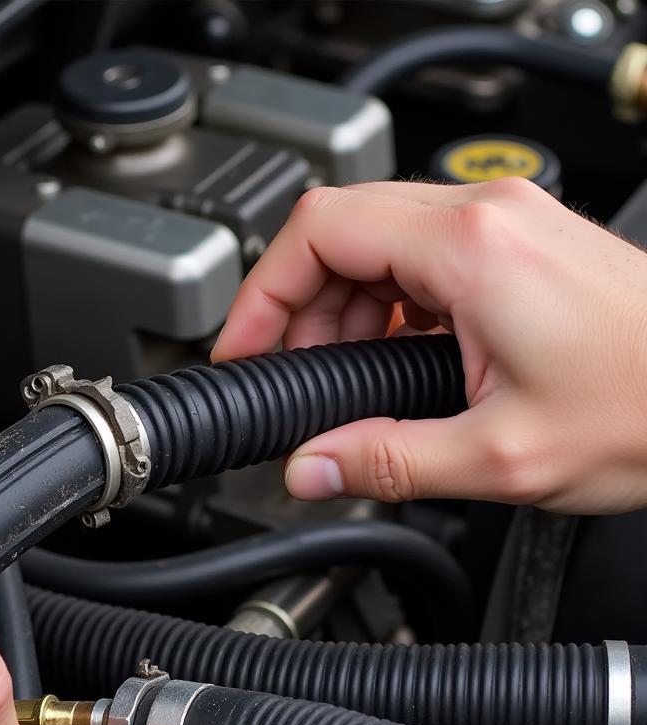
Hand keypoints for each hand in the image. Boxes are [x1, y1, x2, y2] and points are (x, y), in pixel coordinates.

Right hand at [213, 178, 646, 514]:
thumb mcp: (500, 455)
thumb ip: (387, 461)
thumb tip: (311, 468)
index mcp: (472, 249)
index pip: (319, 229)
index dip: (262, 291)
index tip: (246, 345)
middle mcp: (487, 217)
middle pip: (340, 230)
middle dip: (298, 307)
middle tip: (295, 377)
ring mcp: (504, 224)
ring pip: (375, 240)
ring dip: (340, 309)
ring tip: (344, 380)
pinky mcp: (516, 245)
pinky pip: (417, 256)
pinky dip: (383, 306)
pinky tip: (392, 361)